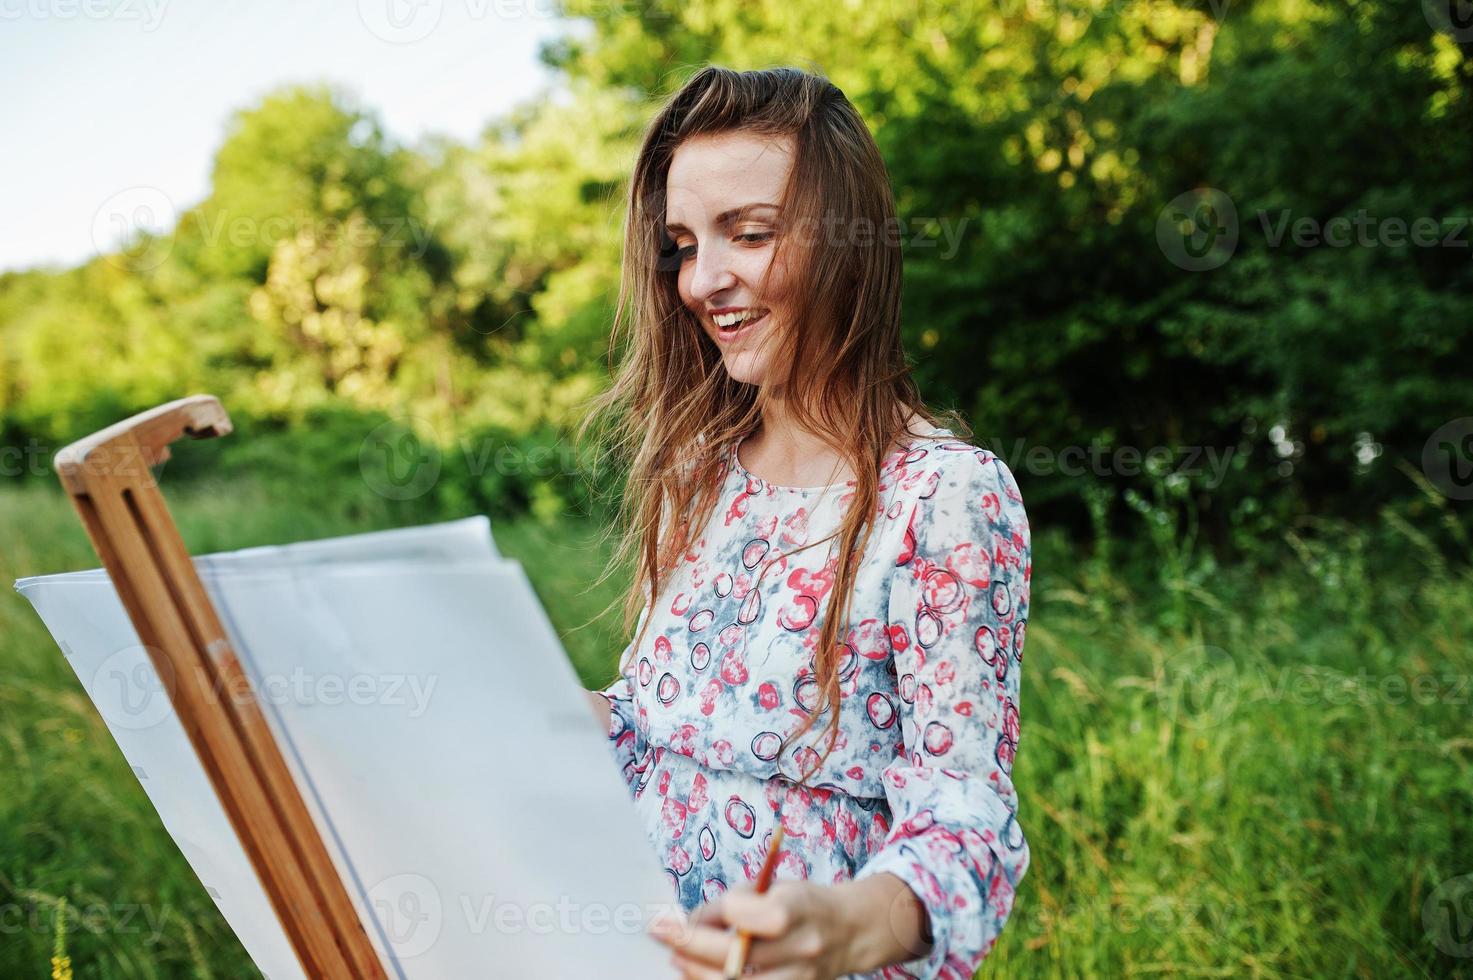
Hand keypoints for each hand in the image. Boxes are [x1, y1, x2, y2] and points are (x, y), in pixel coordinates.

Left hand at [648, 880, 854, 978]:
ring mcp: (801, 979)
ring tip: (680, 961)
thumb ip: (731, 904)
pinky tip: (703, 976)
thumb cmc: (801, 904)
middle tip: (665, 940)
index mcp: (798, 908)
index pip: (748, 916)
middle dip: (692, 949)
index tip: (672, 920)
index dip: (707, 919)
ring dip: (700, 975)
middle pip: (738, 958)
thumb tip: (688, 924)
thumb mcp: (772, 887)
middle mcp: (803, 947)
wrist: (847, 931)